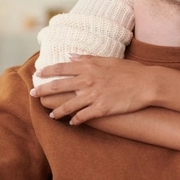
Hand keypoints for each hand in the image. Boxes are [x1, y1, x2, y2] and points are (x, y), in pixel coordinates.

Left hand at [32, 56, 156, 124]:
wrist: (147, 83)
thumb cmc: (128, 70)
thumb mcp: (107, 60)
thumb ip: (86, 58)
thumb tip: (70, 56)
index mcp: (88, 66)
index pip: (61, 68)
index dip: (46, 71)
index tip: (37, 74)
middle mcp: (88, 80)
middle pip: (58, 86)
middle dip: (43, 91)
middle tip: (32, 95)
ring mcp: (94, 95)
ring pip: (68, 105)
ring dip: (57, 111)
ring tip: (52, 115)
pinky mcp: (101, 108)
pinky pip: (83, 116)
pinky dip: (75, 120)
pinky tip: (72, 122)